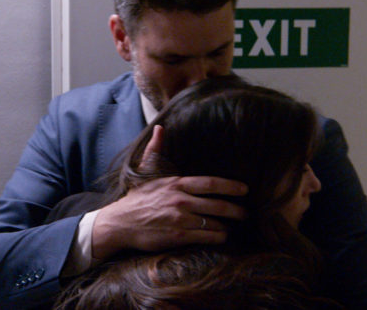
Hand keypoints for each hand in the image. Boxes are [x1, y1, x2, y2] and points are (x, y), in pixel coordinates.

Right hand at [91, 125, 247, 258]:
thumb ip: (155, 148)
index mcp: (177, 184)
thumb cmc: (137, 198)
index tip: (244, 189)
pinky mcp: (178, 236)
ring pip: (214, 223)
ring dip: (226, 226)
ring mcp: (180, 220)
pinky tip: (220, 236)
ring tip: (231, 227)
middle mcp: (181, 201)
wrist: (121, 222)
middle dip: (236, 210)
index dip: (230, 186)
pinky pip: (206, 237)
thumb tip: (159, 127)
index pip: (211, 183)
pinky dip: (217, 237)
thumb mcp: (145, 170)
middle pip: (218, 205)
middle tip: (245, 213)